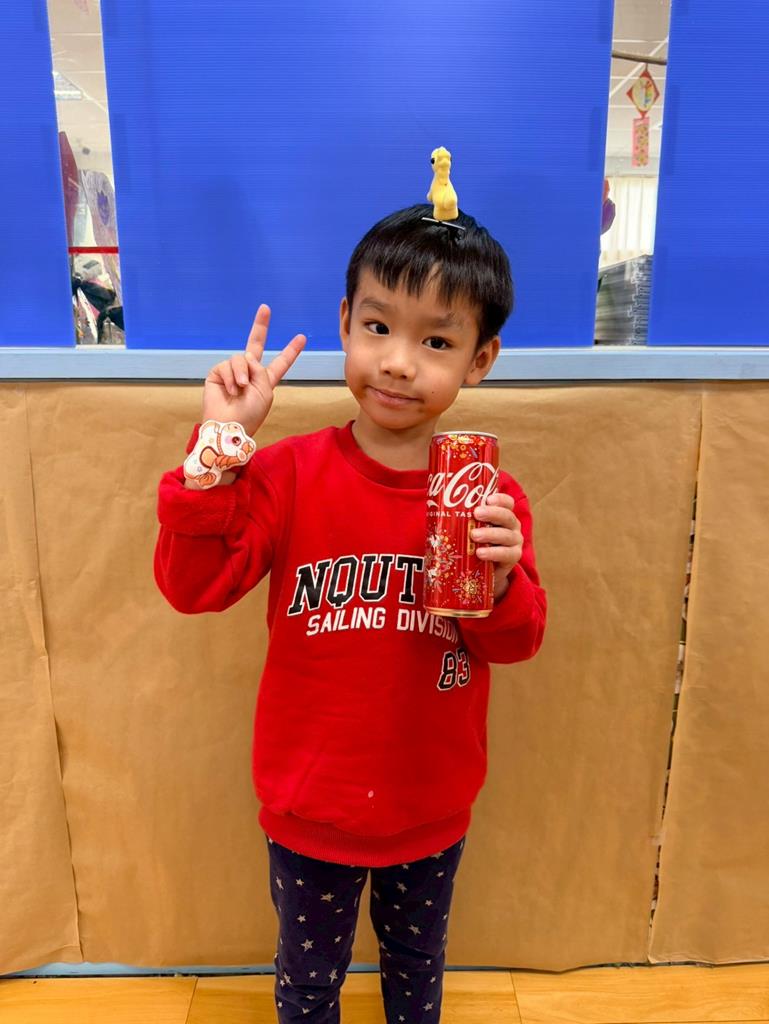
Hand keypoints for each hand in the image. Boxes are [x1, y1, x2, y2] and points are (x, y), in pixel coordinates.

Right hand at [202, 305, 305, 436]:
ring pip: (241, 357)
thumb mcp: (264, 391)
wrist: (230, 427)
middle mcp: (249, 373)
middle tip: (265, 308)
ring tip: (241, 389)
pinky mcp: (218, 373)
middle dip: (260, 326)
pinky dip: (231, 377)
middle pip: (255, 344)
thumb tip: (245, 359)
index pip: (280, 362)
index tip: (302, 337)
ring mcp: (233, 372)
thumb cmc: (250, 414)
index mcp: (265, 380)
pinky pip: (228, 365)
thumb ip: (260, 370)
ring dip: (242, 373)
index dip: (290, 351)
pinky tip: (231, 391)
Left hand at [471, 492, 523, 600]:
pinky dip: (493, 553)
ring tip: (474, 535)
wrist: (482, 572)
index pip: (507, 503)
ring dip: (490, 533)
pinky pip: (506, 554)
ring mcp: (514, 542)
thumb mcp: (468, 529)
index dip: (500, 499)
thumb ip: (462, 519)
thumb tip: (435, 507)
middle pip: (507, 516)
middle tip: (476, 514)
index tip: (487, 499)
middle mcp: (512, 527)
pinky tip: (480, 553)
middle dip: (492, 513)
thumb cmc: (473, 544)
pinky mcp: (512, 558)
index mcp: (502, 515)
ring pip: (506, 535)